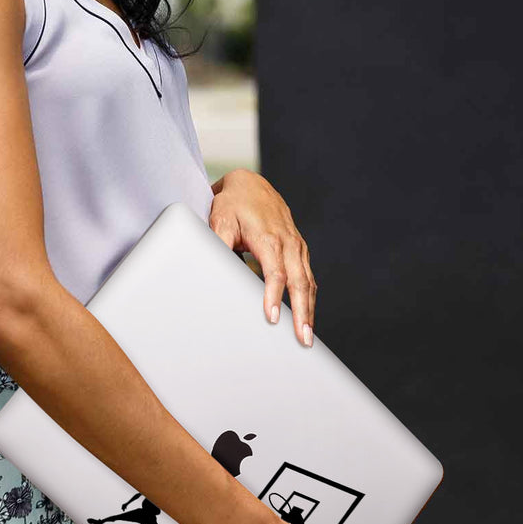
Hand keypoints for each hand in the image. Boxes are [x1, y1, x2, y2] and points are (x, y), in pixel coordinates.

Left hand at [208, 170, 317, 346]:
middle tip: (303, 339)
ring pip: (308, 281)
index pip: (275, 272)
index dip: (274, 297)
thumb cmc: (233, 203)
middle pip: (299, 282)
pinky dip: (309, 297)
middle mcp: (288, 242)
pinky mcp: (299, 247)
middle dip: (301, 313)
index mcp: (269, 237)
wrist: (250, 183)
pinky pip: (308, 275)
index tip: (271, 318)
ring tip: (307, 337)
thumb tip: (213, 265)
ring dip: (309, 309)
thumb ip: (219, 242)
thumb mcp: (220, 218)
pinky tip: (307, 314)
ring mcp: (297, 244)